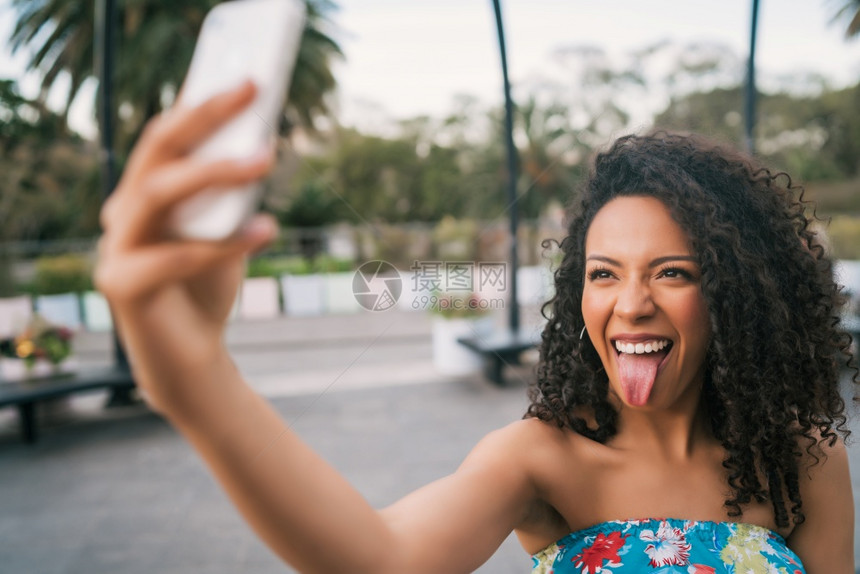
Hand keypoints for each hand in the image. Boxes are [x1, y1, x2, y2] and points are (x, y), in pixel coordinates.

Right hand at [95, 81, 276, 411]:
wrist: (191, 357)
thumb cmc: (207, 286)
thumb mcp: (225, 230)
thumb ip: (231, 196)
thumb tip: (265, 143)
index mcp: (143, 194)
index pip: (166, 137)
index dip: (202, 107)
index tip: (247, 84)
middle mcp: (122, 213)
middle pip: (155, 152)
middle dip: (203, 118)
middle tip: (251, 94)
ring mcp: (116, 248)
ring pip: (156, 194)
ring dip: (213, 173)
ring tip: (265, 159)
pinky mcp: (123, 285)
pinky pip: (173, 257)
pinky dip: (223, 243)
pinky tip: (266, 230)